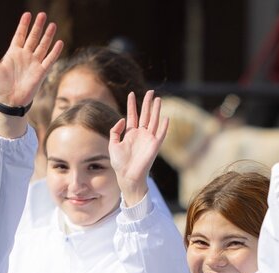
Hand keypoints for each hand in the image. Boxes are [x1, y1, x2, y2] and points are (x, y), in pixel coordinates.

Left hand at [0, 12, 62, 106]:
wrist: (9, 100)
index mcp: (13, 53)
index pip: (20, 35)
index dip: (23, 25)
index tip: (27, 14)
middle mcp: (25, 56)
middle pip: (33, 37)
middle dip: (38, 26)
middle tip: (42, 14)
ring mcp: (34, 63)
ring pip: (43, 46)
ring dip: (47, 36)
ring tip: (52, 24)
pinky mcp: (41, 72)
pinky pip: (49, 59)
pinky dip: (55, 51)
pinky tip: (59, 42)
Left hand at [109, 91, 168, 205]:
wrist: (126, 176)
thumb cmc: (119, 163)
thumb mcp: (112, 144)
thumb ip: (115, 131)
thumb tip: (122, 119)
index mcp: (130, 133)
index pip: (132, 115)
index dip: (132, 105)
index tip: (131, 94)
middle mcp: (140, 134)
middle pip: (145, 115)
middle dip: (147, 103)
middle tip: (150, 91)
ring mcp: (148, 139)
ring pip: (153, 121)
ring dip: (156, 110)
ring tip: (157, 99)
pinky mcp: (154, 146)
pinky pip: (160, 134)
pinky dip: (163, 126)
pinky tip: (165, 117)